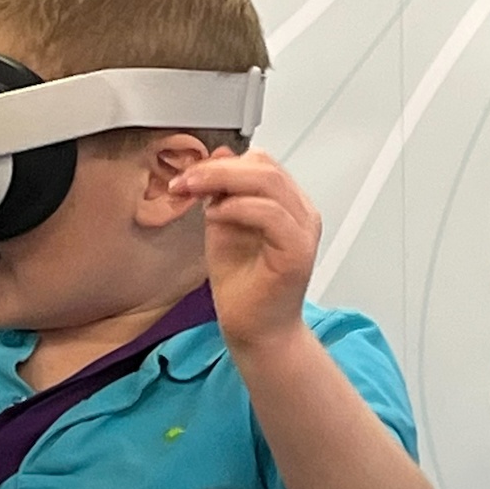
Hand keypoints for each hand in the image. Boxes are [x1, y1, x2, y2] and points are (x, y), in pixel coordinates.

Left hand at [173, 149, 319, 353]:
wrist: (254, 330)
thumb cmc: (244, 286)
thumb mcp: (224, 226)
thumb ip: (222, 193)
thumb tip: (218, 158)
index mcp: (288, 204)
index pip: (261, 163)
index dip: (222, 163)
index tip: (188, 175)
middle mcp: (301, 213)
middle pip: (265, 166)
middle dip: (217, 168)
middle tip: (186, 180)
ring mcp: (303, 231)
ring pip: (269, 182)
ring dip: (223, 181)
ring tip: (195, 192)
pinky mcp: (298, 251)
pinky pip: (271, 214)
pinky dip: (239, 208)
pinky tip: (216, 215)